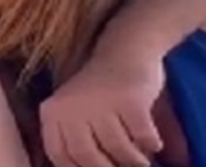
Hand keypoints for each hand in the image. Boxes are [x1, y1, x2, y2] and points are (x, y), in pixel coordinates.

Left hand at [40, 49, 164, 166]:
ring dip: (135, 161)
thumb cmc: (101, 92)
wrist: (126, 49)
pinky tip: (153, 142)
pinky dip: (151, 143)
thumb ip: (75, 142)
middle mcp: (70, 106)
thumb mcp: (76, 113)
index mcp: (52, 112)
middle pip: (88, 157)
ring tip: (142, 161)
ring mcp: (100, 102)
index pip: (60, 156)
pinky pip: (143, 137)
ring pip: (118, 149)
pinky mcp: (129, 99)